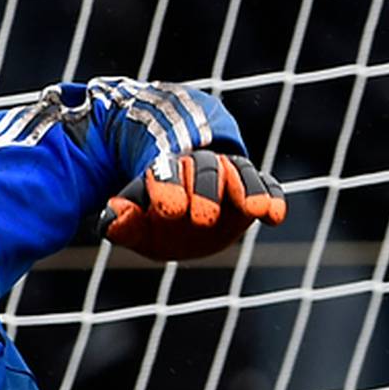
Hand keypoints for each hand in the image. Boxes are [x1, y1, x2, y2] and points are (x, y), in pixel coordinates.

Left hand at [97, 148, 285, 261]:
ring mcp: (228, 177)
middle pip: (204, 169)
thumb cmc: (153, 209)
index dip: (168, 187)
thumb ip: (121, 221)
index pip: (167, 171)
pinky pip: (265, 186)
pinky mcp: (250, 192)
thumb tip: (114, 215)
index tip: (168, 209)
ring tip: (253, 210)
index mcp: (165, 168)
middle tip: (203, 218)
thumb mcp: (134, 219)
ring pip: (238, 173)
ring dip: (246, 190)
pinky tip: (274, 217)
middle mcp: (199, 168)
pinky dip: (271, 197)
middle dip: (205, 190)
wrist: (179, 190)